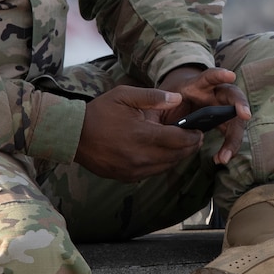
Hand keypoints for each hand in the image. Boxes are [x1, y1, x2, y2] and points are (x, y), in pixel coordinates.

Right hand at [74, 86, 200, 180]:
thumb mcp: (125, 96)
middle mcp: (140, 156)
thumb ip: (153, 97)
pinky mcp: (127, 177)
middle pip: (177, 155)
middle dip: (190, 146)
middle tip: (195, 137)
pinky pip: (153, 172)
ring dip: (178, 156)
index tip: (199, 130)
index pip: (179, 139)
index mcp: (142, 135)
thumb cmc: (99, 112)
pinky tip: (163, 152)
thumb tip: (178, 98)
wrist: (73, 135)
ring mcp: (133, 170)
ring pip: (167, 166)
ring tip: (181, 144)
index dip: (193, 136)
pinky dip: (162, 163)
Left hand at [158, 64, 251, 164]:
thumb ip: (156, 108)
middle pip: (233, 95)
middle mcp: (215, 94)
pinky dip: (228, 147)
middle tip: (244, 115)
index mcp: (198, 85)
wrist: (178, 99)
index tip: (230, 75)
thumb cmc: (170, 98)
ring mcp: (223, 108)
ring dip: (234, 138)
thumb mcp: (160, 100)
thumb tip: (150, 124)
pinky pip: (231, 134)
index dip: (219, 75)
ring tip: (224, 156)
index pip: (209, 77)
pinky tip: (220, 159)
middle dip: (240, 103)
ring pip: (236, 119)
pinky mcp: (225, 122)